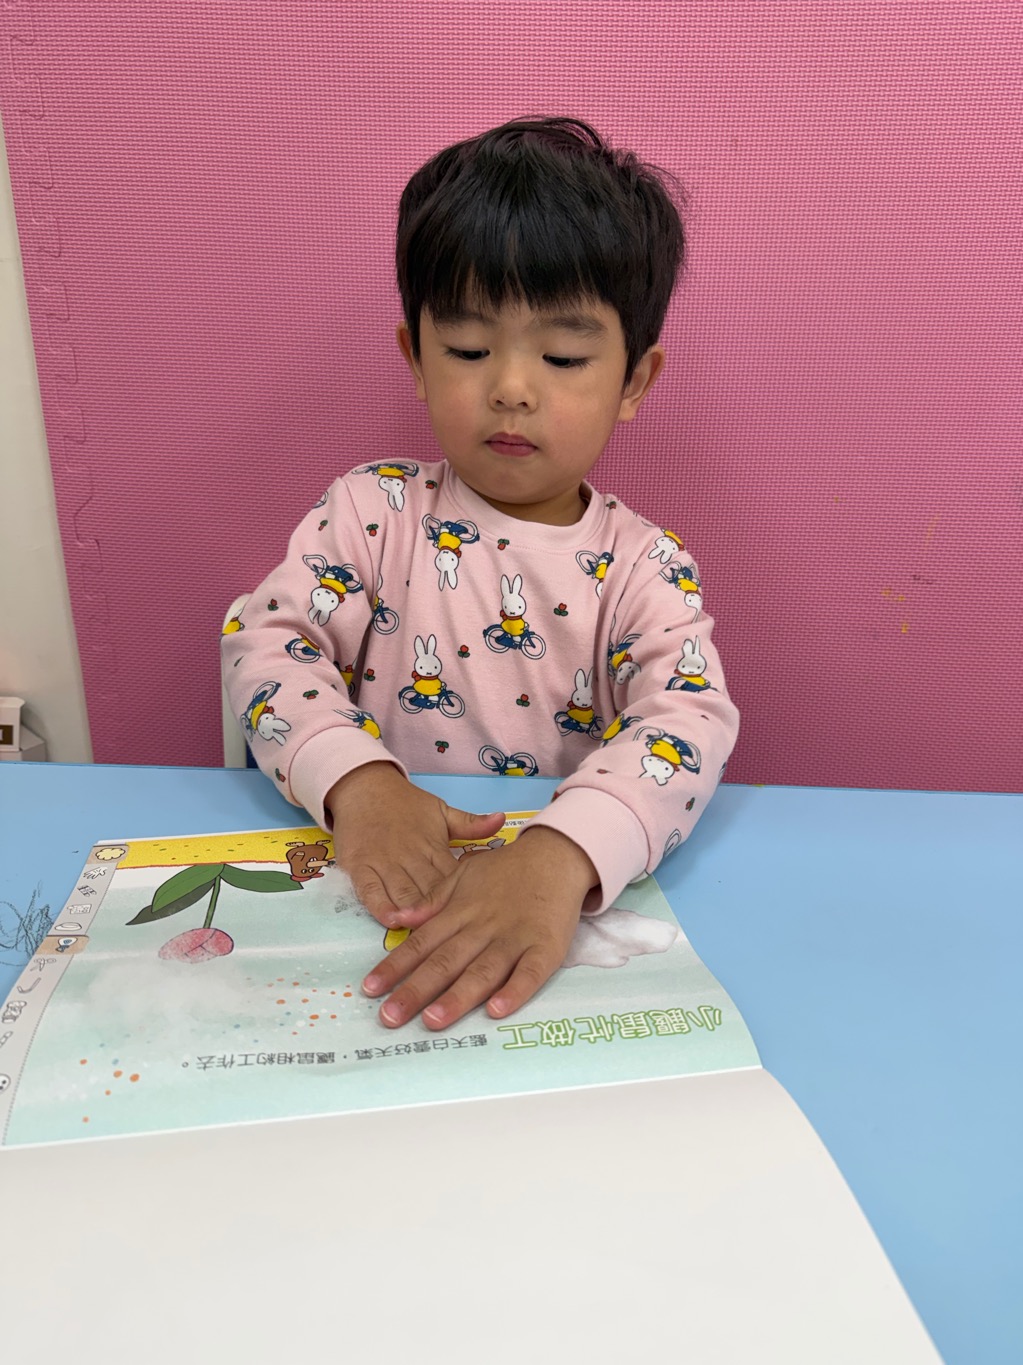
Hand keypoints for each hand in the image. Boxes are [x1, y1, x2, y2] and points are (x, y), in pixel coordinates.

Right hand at [326, 763, 504, 928]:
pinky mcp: (360, 866)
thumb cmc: (406, 805)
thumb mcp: (441, 811)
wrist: (365, 787)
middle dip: (441, 913)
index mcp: (434, 847)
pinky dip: (380, 905)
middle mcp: (411, 857)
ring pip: (402, 892)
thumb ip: (470, 823)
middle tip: (455, 936)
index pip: (454, 877)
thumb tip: (502, 819)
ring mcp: (384, 862)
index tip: (480, 918)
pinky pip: (370, 889)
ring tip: (425, 932)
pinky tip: (391, 919)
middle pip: (429, 890)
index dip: (465, 898)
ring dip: (413, 912)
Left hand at [361, 827, 597, 1028]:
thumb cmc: (505, 871)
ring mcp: (515, 938)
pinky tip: (496, 1011)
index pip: (421, 943)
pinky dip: (514, 991)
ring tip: (433, 1020)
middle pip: (445, 962)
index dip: (395, 966)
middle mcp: (482, 927)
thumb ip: (433, 901)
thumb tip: (399, 918)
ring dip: (458, 996)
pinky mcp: (546, 947)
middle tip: (390, 1017)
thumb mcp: (463, 875)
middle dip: (416, 991)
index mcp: (460, 912)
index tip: (371, 989)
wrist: (555, 855)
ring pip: (483, 971)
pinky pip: (530, 973)